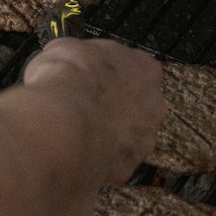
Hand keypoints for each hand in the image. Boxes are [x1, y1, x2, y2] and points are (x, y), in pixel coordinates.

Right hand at [22, 37, 163, 184]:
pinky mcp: (127, 168)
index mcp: (144, 69)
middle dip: (116, 107)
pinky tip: (74, 153)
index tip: (96, 76)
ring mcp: (143, 140)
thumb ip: (77, 56)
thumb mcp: (63, 47)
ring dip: (107, 135)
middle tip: (87, 106)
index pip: (140, 67)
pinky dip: (95, 159)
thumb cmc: (68, 78)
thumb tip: (66, 59)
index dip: (115, 73)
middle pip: (139, 106)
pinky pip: (112, 162)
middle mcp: (153, 105)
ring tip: (76, 133)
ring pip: (128, 137)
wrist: (62, 122)